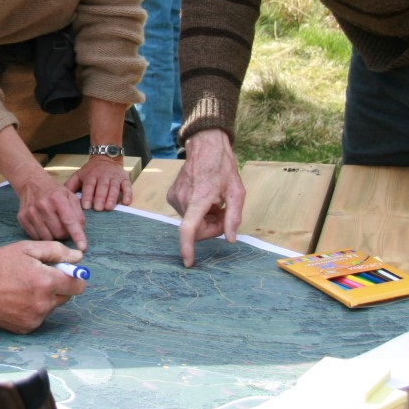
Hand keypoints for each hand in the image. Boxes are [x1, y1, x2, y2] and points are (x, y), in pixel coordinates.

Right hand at [0, 240, 86, 332]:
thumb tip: (79, 257)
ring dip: (44, 298)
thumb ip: (56, 251)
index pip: (78, 285)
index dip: (74, 276)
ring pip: (51, 307)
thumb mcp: (27, 248)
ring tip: (23, 287)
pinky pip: (38, 317)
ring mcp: (34, 318)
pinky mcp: (25, 328)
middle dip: (58, 286)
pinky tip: (17, 299)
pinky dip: (32, 309)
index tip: (65, 272)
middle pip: (66, 297)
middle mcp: (43, 304)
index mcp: (46, 282)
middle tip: (39, 276)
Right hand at [13, 171, 87, 251]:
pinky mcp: (22, 219)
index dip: (77, 235)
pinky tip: (44, 227)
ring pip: (47, 238)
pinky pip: (36, 237)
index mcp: (57, 198)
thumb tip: (81, 230)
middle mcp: (42, 205)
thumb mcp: (70, 196)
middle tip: (64, 228)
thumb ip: (78, 213)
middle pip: (58, 233)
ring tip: (53, 226)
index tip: (83, 247)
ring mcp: (30, 212)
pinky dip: (43, 236)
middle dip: (65, 234)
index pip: (69, 221)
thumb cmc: (54, 191)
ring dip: (53, 236)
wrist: (31, 183)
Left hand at [68, 155, 131, 212]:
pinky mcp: (125, 179)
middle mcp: (103, 176)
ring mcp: (115, 178)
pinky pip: (128, 187)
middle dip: (100, 198)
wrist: (106, 158)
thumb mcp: (79, 175)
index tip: (86, 206)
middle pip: (102, 187)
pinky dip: (128, 194)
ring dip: (112, 198)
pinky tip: (126, 203)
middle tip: (98, 209)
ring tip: (109, 208)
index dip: (87, 196)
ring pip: (114, 188)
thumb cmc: (90, 171)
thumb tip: (61, 196)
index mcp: (91, 175)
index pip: (89, 186)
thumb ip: (71, 185)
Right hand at [166, 129, 243, 266]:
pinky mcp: (171, 196)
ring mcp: (175, 197)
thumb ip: (234, 217)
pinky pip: (186, 214)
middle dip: (212, 228)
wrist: (205, 146)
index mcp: (200, 198)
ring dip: (206, 219)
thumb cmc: (222, 166)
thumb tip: (231, 239)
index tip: (188, 262)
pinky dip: (197, 212)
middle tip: (224, 214)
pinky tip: (206, 199)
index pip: (188, 229)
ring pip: (191, 223)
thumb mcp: (237, 191)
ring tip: (216, 203)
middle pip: (196, 230)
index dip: (187, 248)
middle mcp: (183, 199)